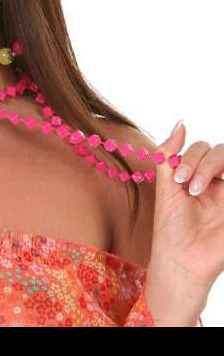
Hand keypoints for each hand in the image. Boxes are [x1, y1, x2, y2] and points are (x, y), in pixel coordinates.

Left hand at [147, 121, 223, 320]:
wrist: (181, 260)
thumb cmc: (171, 226)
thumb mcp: (165, 186)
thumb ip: (170, 154)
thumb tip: (181, 123)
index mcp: (199, 174)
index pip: (203, 148)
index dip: (191, 157)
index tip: (177, 178)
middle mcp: (218, 182)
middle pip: (220, 152)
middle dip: (201, 163)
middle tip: (187, 185)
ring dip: (211, 169)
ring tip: (196, 190)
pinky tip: (213, 191)